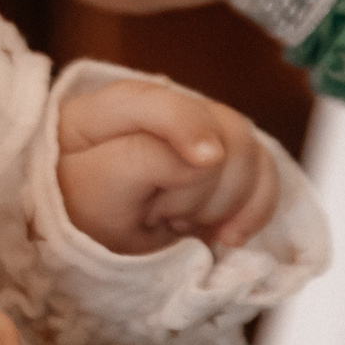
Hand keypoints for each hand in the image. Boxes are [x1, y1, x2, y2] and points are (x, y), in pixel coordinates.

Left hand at [56, 80, 280, 253]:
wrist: (91, 245)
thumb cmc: (78, 212)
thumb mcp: (93, 190)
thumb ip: (142, 160)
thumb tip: (211, 155)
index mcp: (115, 105)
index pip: (164, 100)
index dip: (191, 125)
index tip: (204, 161)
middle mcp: (165, 109)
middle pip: (224, 129)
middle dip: (202, 189)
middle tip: (162, 218)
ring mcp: (199, 133)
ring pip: (251, 153)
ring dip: (225, 203)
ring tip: (180, 226)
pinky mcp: (225, 162)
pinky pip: (266, 176)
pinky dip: (254, 210)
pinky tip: (226, 236)